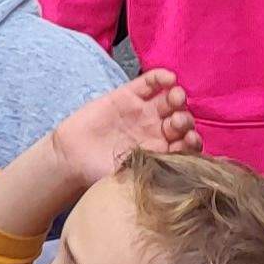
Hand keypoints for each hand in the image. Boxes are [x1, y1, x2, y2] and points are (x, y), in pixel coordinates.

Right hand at [0, 70, 198, 238]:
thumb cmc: (99, 174)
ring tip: (176, 99)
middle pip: (182, 121)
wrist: (71, 159)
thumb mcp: (128, 180)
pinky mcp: (129, 95)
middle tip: (178, 122)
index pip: (187, 145)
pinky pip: (150, 83)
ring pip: (170, 101)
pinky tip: (168, 79)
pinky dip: (161, 78)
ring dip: (177, 98)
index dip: (192, 142)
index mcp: (163, 151)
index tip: (191, 142)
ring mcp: (145, 112)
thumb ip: (151, 177)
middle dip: (184, 120)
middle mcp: (158, 130)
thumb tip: (180, 185)